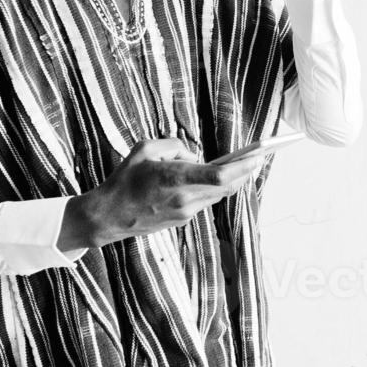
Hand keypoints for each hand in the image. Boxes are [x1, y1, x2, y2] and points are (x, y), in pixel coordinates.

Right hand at [74, 138, 265, 246]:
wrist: (109, 216)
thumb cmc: (124, 180)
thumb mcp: (144, 149)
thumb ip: (174, 147)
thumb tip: (194, 156)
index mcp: (175, 178)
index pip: (219, 174)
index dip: (243, 166)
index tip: (257, 157)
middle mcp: (185, 198)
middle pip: (226, 186)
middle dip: (244, 173)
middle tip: (257, 159)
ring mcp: (185, 212)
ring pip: (217, 194)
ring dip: (230, 181)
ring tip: (241, 167)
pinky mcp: (183, 219)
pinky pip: (204, 201)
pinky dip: (212, 189)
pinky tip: (213, 180)